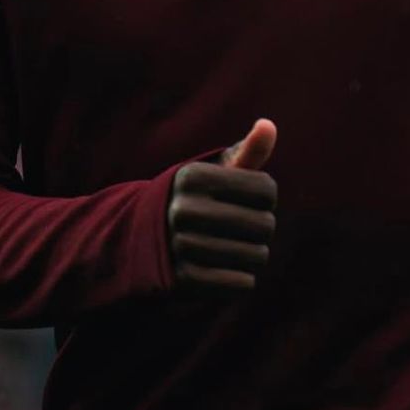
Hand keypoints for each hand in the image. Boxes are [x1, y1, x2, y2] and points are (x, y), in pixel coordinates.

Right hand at [167, 119, 277, 293]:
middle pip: (265, 225)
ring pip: (256, 257)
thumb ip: (247, 151)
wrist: (141, 240)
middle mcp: (184, 209)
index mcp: (195, 176)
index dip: (264, 196)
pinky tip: (224, 269)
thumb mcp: (215, 171)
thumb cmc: (194, 198)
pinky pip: (241, 284)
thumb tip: (269, 125)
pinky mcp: (183, 281)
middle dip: (261, 227)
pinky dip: (241, 279)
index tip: (244, 198)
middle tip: (239, 226)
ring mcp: (181, 246)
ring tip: (231, 247)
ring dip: (252, 255)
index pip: (266, 189)